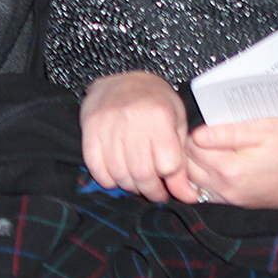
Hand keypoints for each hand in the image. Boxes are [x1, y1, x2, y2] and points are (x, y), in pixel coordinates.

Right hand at [79, 70, 198, 201]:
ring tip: (136, 184)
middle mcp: (133, 120)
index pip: (167, 166)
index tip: (170, 186)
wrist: (125, 80)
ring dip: (129, 186)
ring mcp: (108, 124)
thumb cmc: (156, 104)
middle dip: (150, 191)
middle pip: (142, 174)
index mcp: (160, 117)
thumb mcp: (177, 127)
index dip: (170, 181)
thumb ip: (181, 164)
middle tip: (154, 192)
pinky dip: (106, 179)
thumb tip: (187, 197)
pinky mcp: (90, 129)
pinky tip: (117, 176)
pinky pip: (96, 166)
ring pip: (119, 173)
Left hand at [179, 117, 277, 207]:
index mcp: (232, 169)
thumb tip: (197, 134)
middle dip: (191, 148)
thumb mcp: (265, 128)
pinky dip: (204, 177)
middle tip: (207, 134)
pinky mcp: (237, 203)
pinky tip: (217, 163)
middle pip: (188, 165)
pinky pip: (207, 191)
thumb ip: (228, 132)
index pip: (191, 147)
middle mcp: (227, 189)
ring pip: (194, 180)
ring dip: (195, 163)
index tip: (208, 124)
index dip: (195, 131)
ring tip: (211, 147)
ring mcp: (232, 199)